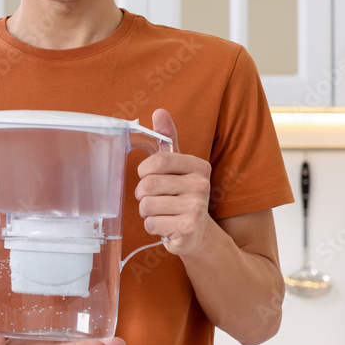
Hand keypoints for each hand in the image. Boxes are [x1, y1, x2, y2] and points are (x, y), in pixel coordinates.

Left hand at [135, 109, 212, 255]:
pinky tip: (165, 224)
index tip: (147, 175)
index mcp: (199, 166)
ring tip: (160, 211)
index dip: (144, 170)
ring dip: (146, 210)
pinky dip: (151, 225)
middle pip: (149, 184)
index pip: (158, 160)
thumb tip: (160, 111)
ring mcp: (197, 208)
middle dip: (142, 193)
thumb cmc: (181, 194)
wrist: (197, 232)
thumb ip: (167, 139)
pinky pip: (151, 223)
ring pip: (147, 205)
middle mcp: (202, 185)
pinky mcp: (188, 228)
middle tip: (153, 197)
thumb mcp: (176, 166)